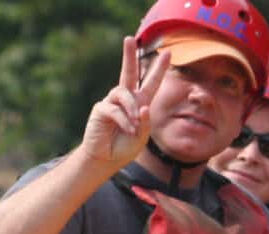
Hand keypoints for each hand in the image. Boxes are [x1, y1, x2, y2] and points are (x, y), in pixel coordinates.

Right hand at [75, 36, 167, 169]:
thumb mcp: (142, 136)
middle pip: (128, 72)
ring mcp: (112, 102)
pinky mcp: (101, 109)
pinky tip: (126, 129)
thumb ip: (146, 122)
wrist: (106, 159)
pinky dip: (123, 120)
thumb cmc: (125, 147)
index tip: (168, 52)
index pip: (151, 82)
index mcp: (140, 103)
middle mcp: (126, 99)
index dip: (159, 68)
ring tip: (133, 127)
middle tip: (129, 39)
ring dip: (131, 109)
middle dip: (129, 55)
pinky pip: (114, 109)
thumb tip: (143, 106)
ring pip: (123, 94)